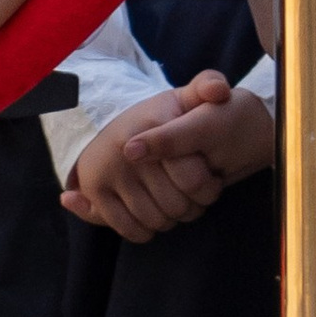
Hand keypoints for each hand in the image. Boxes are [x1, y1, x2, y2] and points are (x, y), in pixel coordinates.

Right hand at [64, 74, 274, 240]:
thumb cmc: (161, 117)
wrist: (111, 124)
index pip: (194, 180)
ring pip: (155, 219)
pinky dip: (145, 230)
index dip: (208, 188)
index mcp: (156, 127)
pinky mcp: (95, 189)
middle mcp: (128, 149)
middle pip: (176, 205)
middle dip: (192, 207)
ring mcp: (108, 171)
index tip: (211, 180)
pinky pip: (129, 227)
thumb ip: (208, 86)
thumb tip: (220, 91)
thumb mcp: (184, 98)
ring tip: (175, 205)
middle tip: (193, 197)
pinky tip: (153, 216)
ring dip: (170, 220)